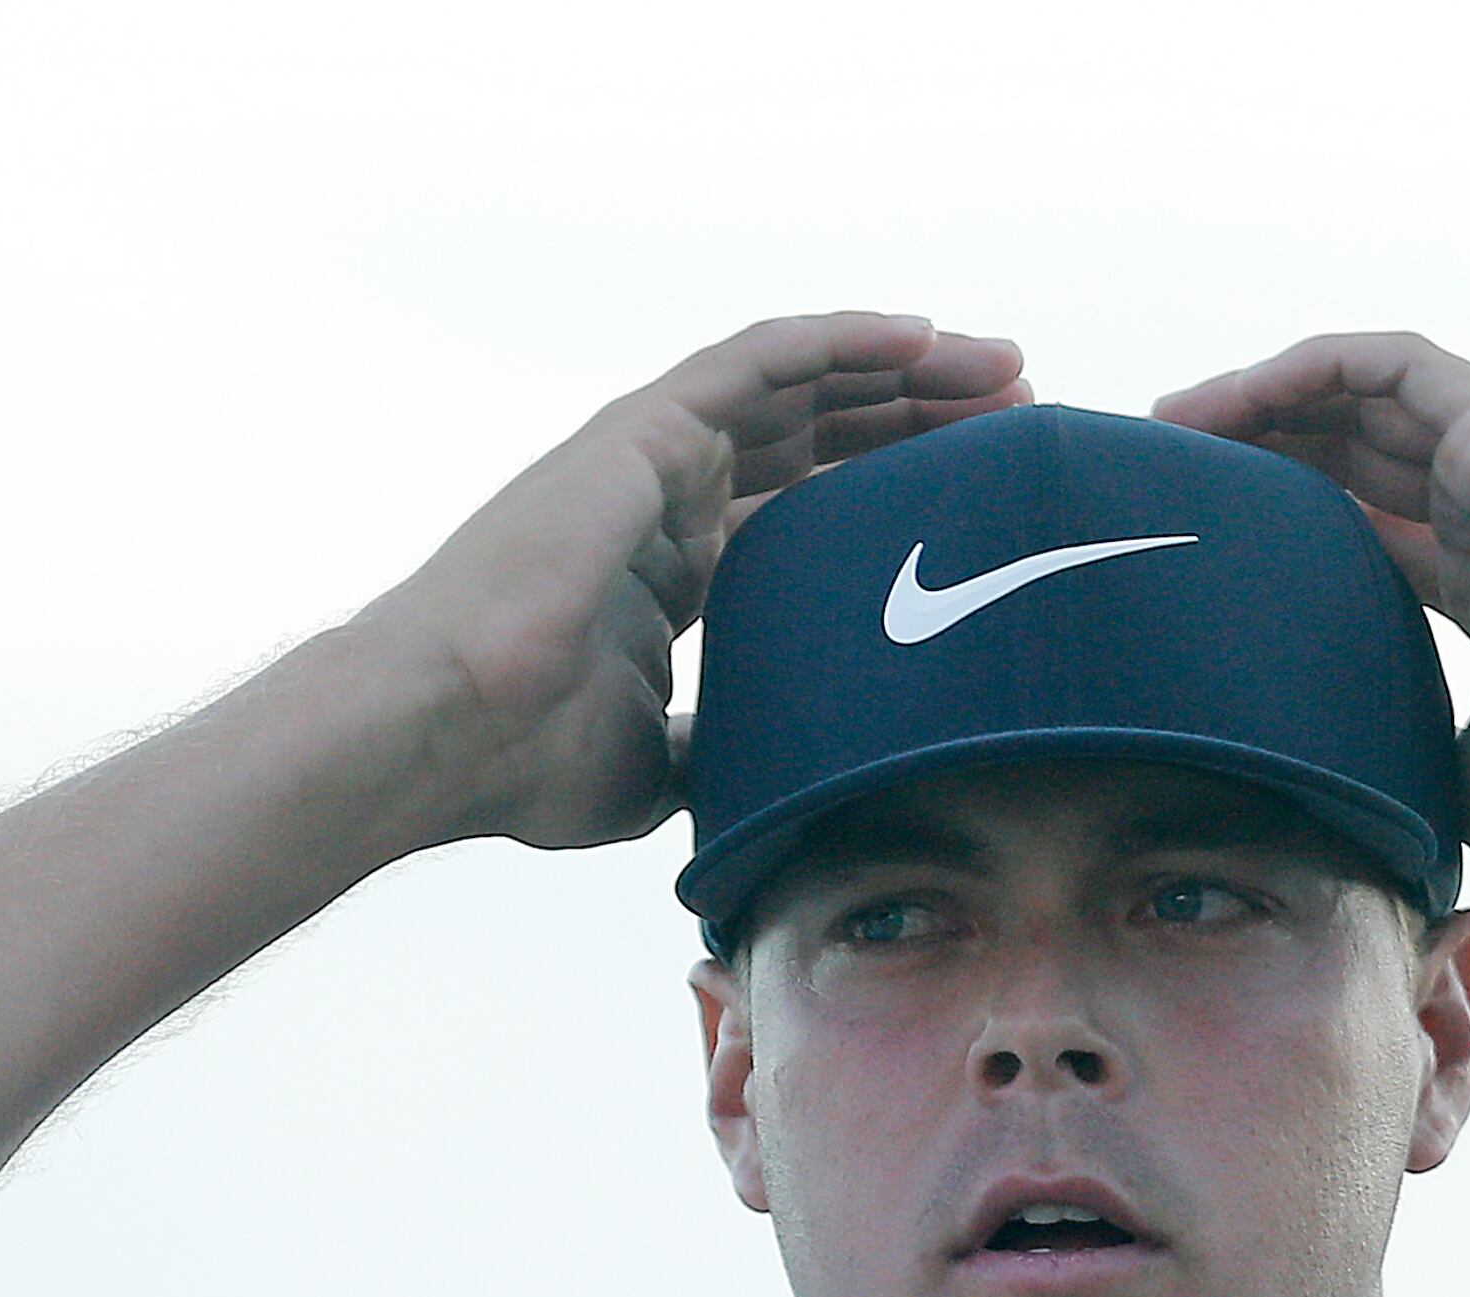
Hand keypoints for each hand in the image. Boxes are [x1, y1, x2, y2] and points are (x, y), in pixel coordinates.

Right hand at [347, 312, 1029, 850]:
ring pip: (806, 384)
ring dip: (906, 369)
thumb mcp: (662, 769)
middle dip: (923, 421)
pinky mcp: (641, 430)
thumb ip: (722, 752)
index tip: (987, 498)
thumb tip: (791, 787)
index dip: (897, 493)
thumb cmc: (527, 766)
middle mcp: (667, 498)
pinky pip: (758, 358)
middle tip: (1022, 417)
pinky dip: (841, 338)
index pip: (808, 508)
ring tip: (1002, 368)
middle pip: (823, 436)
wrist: (447, 735)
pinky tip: (920, 335)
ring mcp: (652, 457)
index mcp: (675, 570)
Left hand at [1154, 334, 1469, 864]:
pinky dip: (1308, 365)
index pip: (1369, 523)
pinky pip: (1390, 361)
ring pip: (1364, 393)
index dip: (1283, 518)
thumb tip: (1332, 816)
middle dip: (1259, 448)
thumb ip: (1399, 762)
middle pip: (1356, 449)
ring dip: (1264, 397)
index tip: (1198, 536)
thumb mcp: (1458, 774)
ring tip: (1176, 422)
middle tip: (1164, 467)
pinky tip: (1236, 395)